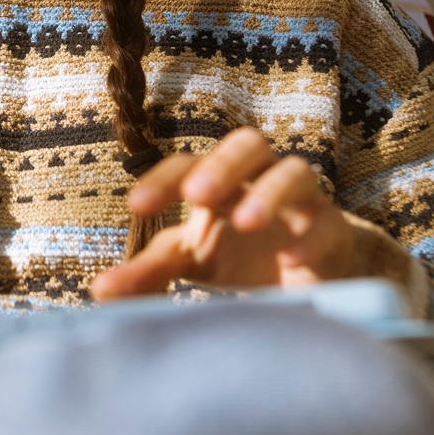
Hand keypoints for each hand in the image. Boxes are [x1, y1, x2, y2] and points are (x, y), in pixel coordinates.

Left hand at [90, 127, 383, 299]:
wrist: (300, 285)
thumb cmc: (236, 261)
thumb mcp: (189, 263)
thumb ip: (147, 274)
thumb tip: (99, 290)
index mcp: (217, 182)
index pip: (187, 163)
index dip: (162, 179)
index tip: (135, 207)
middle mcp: (259, 180)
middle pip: (248, 144)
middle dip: (222, 165)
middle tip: (197, 196)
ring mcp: (301, 202)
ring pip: (295, 171)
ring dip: (269, 192)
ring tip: (245, 222)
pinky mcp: (334, 232)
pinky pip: (328, 222)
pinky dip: (310, 237)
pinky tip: (291, 258)